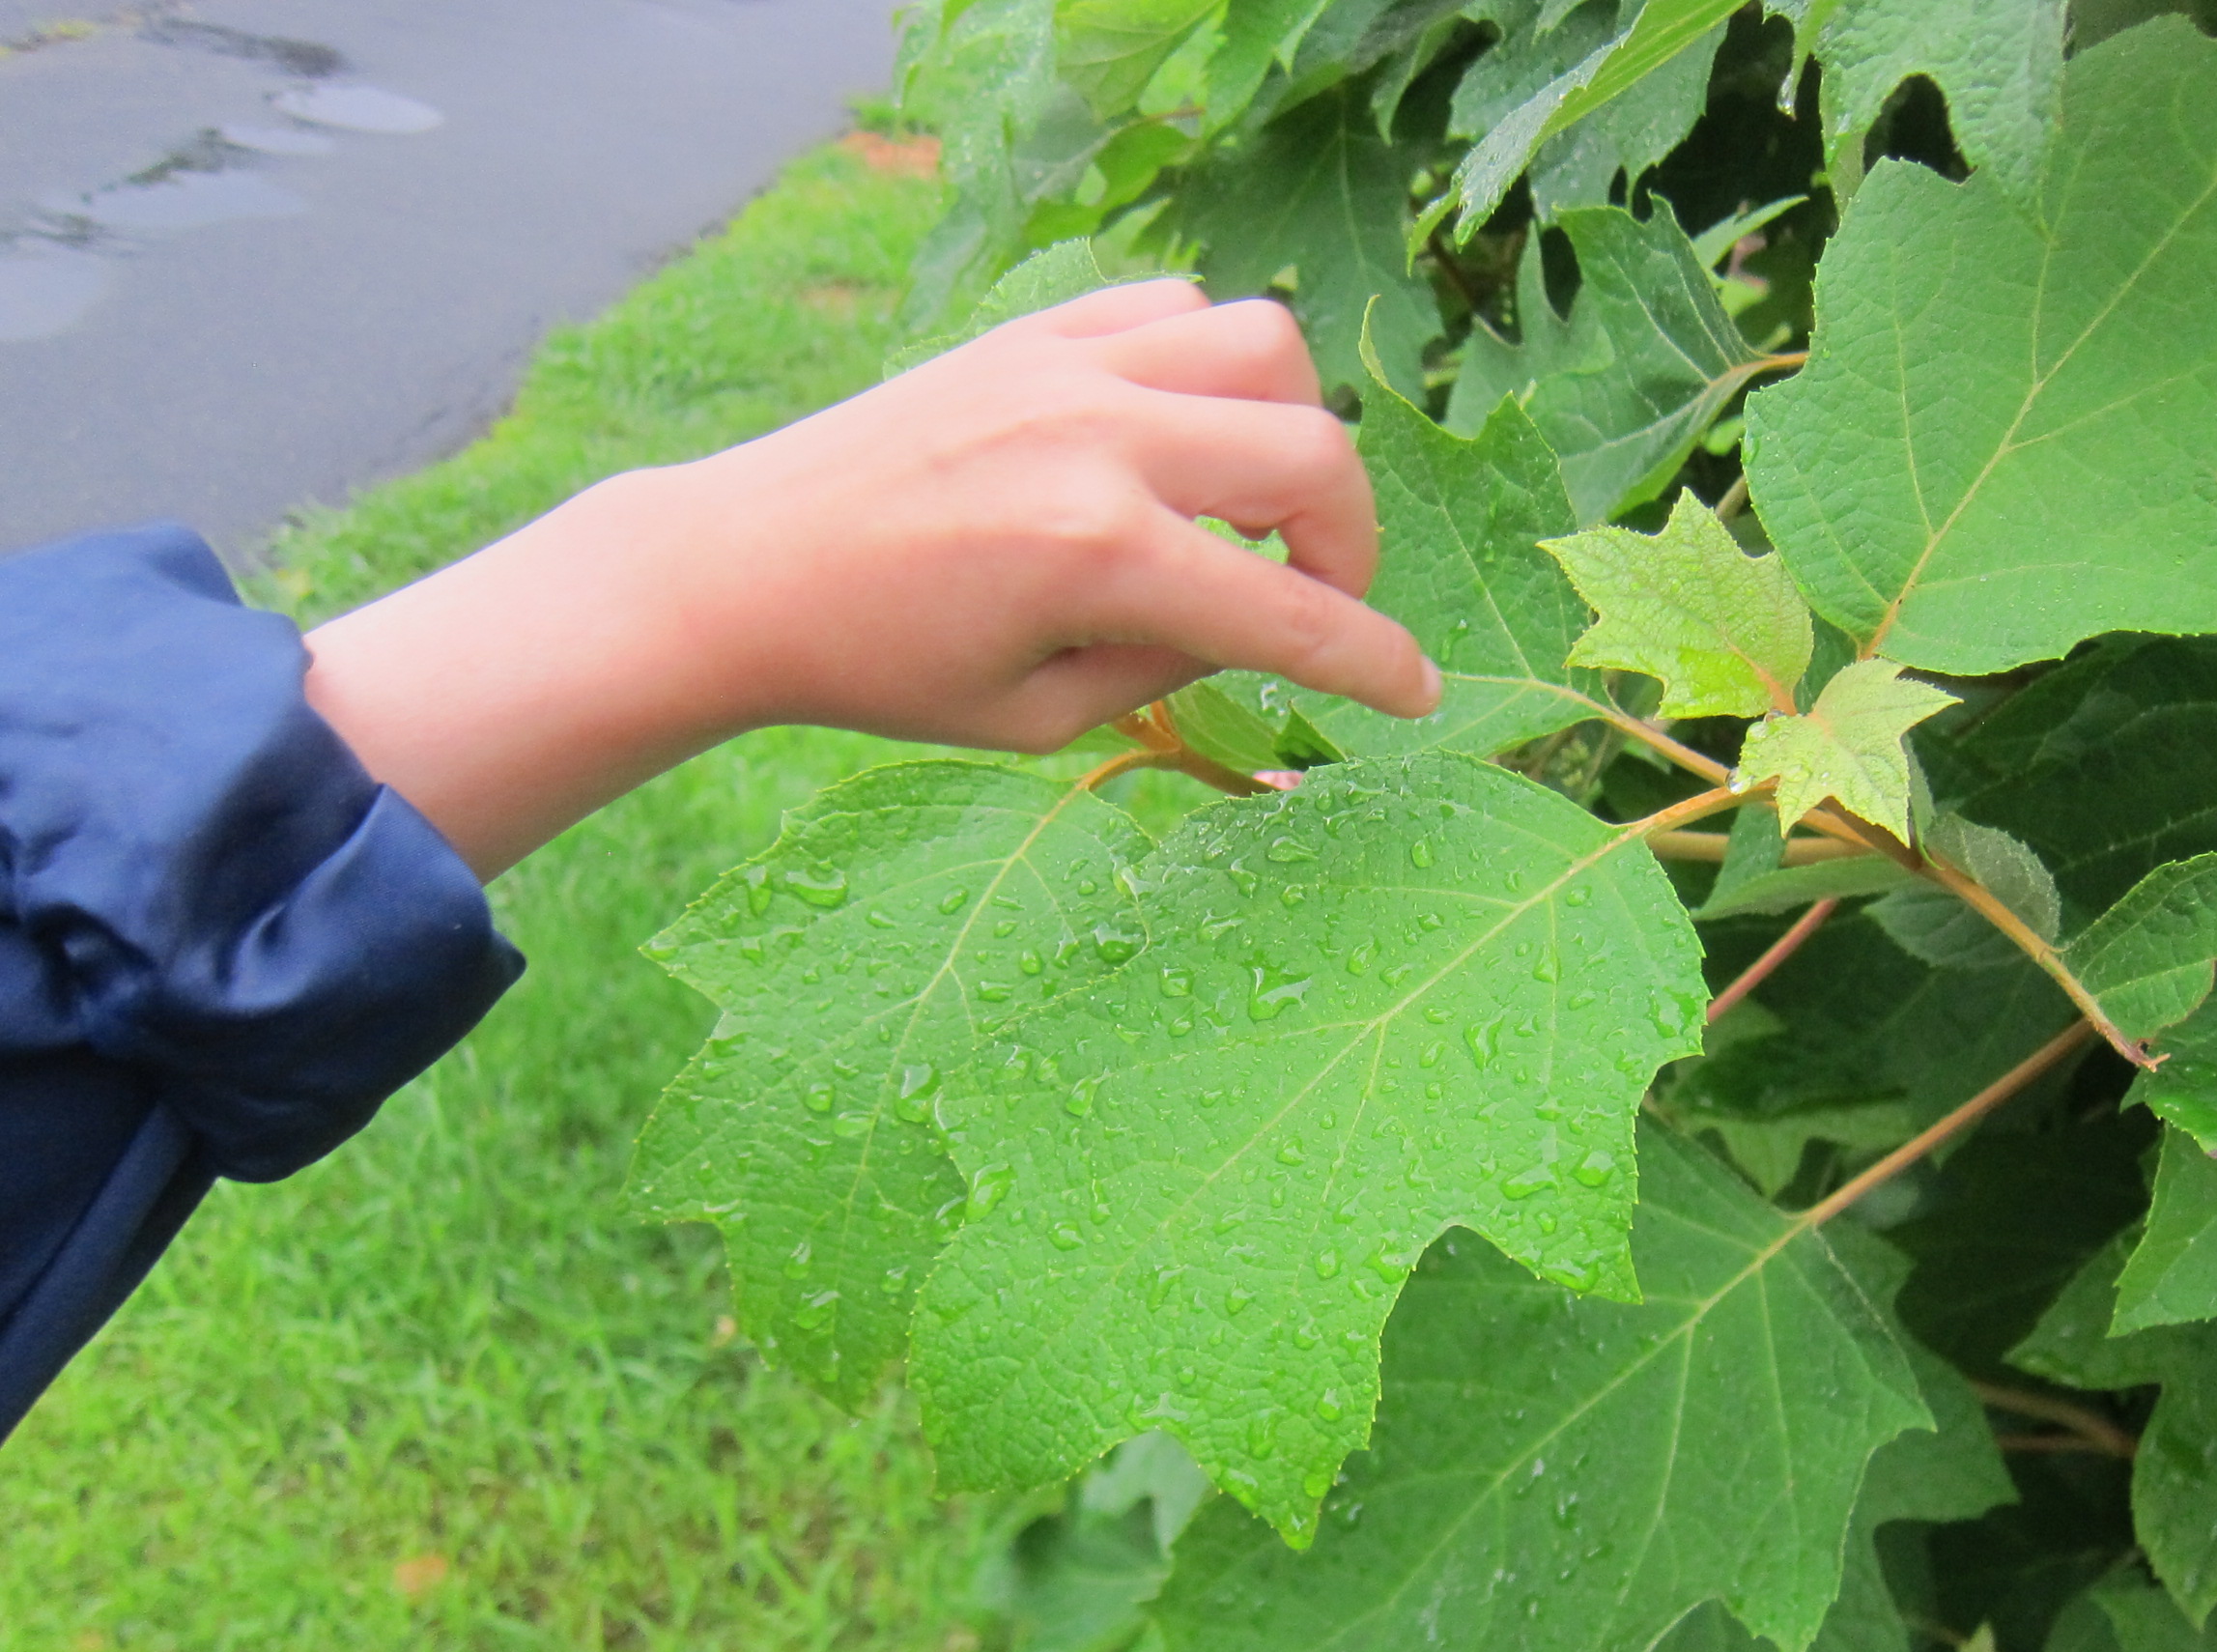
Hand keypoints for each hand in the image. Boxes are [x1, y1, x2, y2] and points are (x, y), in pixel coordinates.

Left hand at [302, 280, 1436, 874]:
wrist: (744, 566)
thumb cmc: (883, 669)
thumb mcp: (1040, 721)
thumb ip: (1171, 671)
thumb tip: (1260, 626)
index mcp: (1095, 556)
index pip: (1289, 614)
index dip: (1373, 662)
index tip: (1416, 692)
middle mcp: (1096, 439)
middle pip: (1312, 453)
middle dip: (1349, 543)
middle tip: (1312, 597)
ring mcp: (1067, 365)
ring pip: (1267, 347)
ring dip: (1289, 433)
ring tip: (1247, 505)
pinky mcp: (1036, 330)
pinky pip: (1181, 309)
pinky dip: (1211, 369)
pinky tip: (1174, 438)